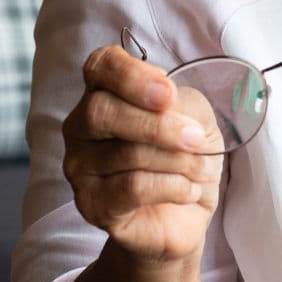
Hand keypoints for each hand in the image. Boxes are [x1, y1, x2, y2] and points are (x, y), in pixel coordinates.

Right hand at [61, 45, 224, 267]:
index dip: (132, 76)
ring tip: (201, 169)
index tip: (169, 94)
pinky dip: (172, 187)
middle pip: (102, 111)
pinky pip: (132, 188)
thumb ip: (177, 103)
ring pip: (126, 153)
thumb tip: (165, 103)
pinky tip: (189, 190)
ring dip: (177, 160)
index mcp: (103, 91)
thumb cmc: (183, 155)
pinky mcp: (92, 204)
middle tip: (195, 138)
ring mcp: (80, 167)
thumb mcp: (192, 116)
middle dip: (158, 125)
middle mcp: (81, 127)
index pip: (101, 66)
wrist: (184, 214)